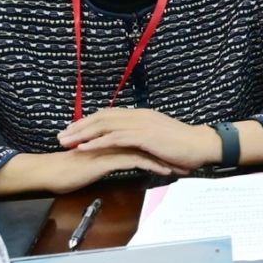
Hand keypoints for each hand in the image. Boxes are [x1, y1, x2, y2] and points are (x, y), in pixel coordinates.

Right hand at [0, 146, 176, 196]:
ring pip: (146, 151)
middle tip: (187, 160)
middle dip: (169, 152)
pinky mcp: (108, 159)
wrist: (50, 172)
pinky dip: (153, 166)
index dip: (160, 147)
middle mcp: (115, 139)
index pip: (142, 139)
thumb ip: (109, 157)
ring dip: (166, 159)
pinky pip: (136, 161)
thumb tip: (123, 160)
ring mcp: (112, 148)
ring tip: (182, 168)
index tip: (177, 155)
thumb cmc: (68, 169)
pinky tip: (166, 172)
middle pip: (149, 142)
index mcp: (112, 138)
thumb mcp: (94, 161)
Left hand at [58, 107, 221, 172]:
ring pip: (105, 126)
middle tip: (60, 136)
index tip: (72, 130)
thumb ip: (143, 137)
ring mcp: (141, 124)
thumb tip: (130, 143)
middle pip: (102, 117)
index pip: (109, 114)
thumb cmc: (184, 146)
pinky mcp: (144, 136)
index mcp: (141, 115)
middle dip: (79, 126)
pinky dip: (97, 142)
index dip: (88, 121)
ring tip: (66, 142)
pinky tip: (84, 148)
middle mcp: (138, 115)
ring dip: (83, 134)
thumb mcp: (159, 137)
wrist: (202, 145)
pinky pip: (115, 138)